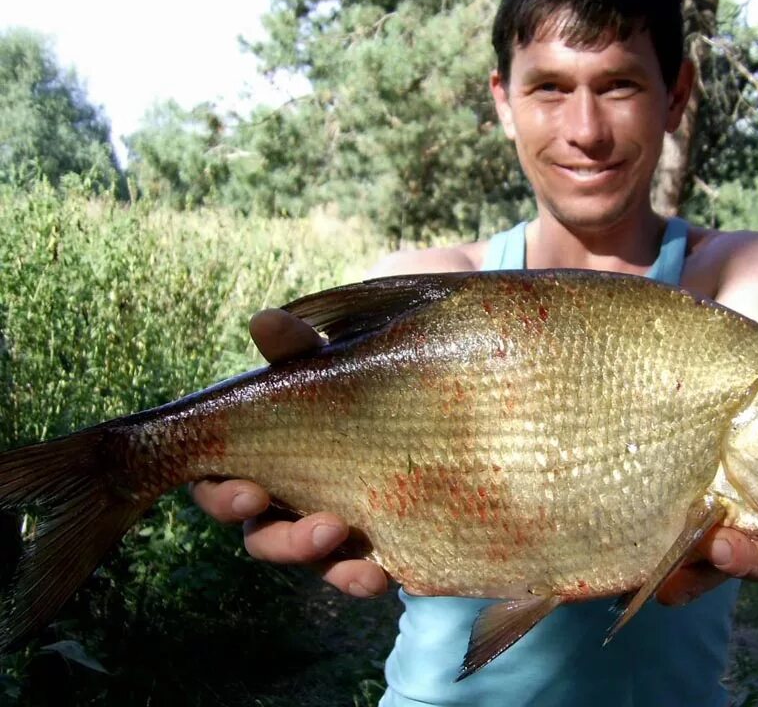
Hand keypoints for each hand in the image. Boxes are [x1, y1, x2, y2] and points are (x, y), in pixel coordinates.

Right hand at [190, 308, 388, 597]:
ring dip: (332, 565)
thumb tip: (265, 320)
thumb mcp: (320, 367)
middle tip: (324, 528)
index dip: (226, 498)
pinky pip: (354, 572)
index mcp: (250, 463)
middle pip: (263, 539)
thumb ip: (294, 351)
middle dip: (289, 541)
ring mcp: (319, 530)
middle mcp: (278, 506)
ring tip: (364, 567)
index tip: (252, 493)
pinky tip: (387, 575)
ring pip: (310, 562)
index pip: (216, 490)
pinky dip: (364, 577)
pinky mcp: (359, 546)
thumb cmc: (338, 387)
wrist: (402, 411)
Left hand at [656, 304, 757, 604]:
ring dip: (719, 570)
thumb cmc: (750, 366)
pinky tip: (661, 585)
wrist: (701, 373)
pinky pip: (699, 563)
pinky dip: (683, 577)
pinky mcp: (703, 525)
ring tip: (687, 570)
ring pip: (744, 561)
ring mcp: (745, 518)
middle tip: (730, 549)